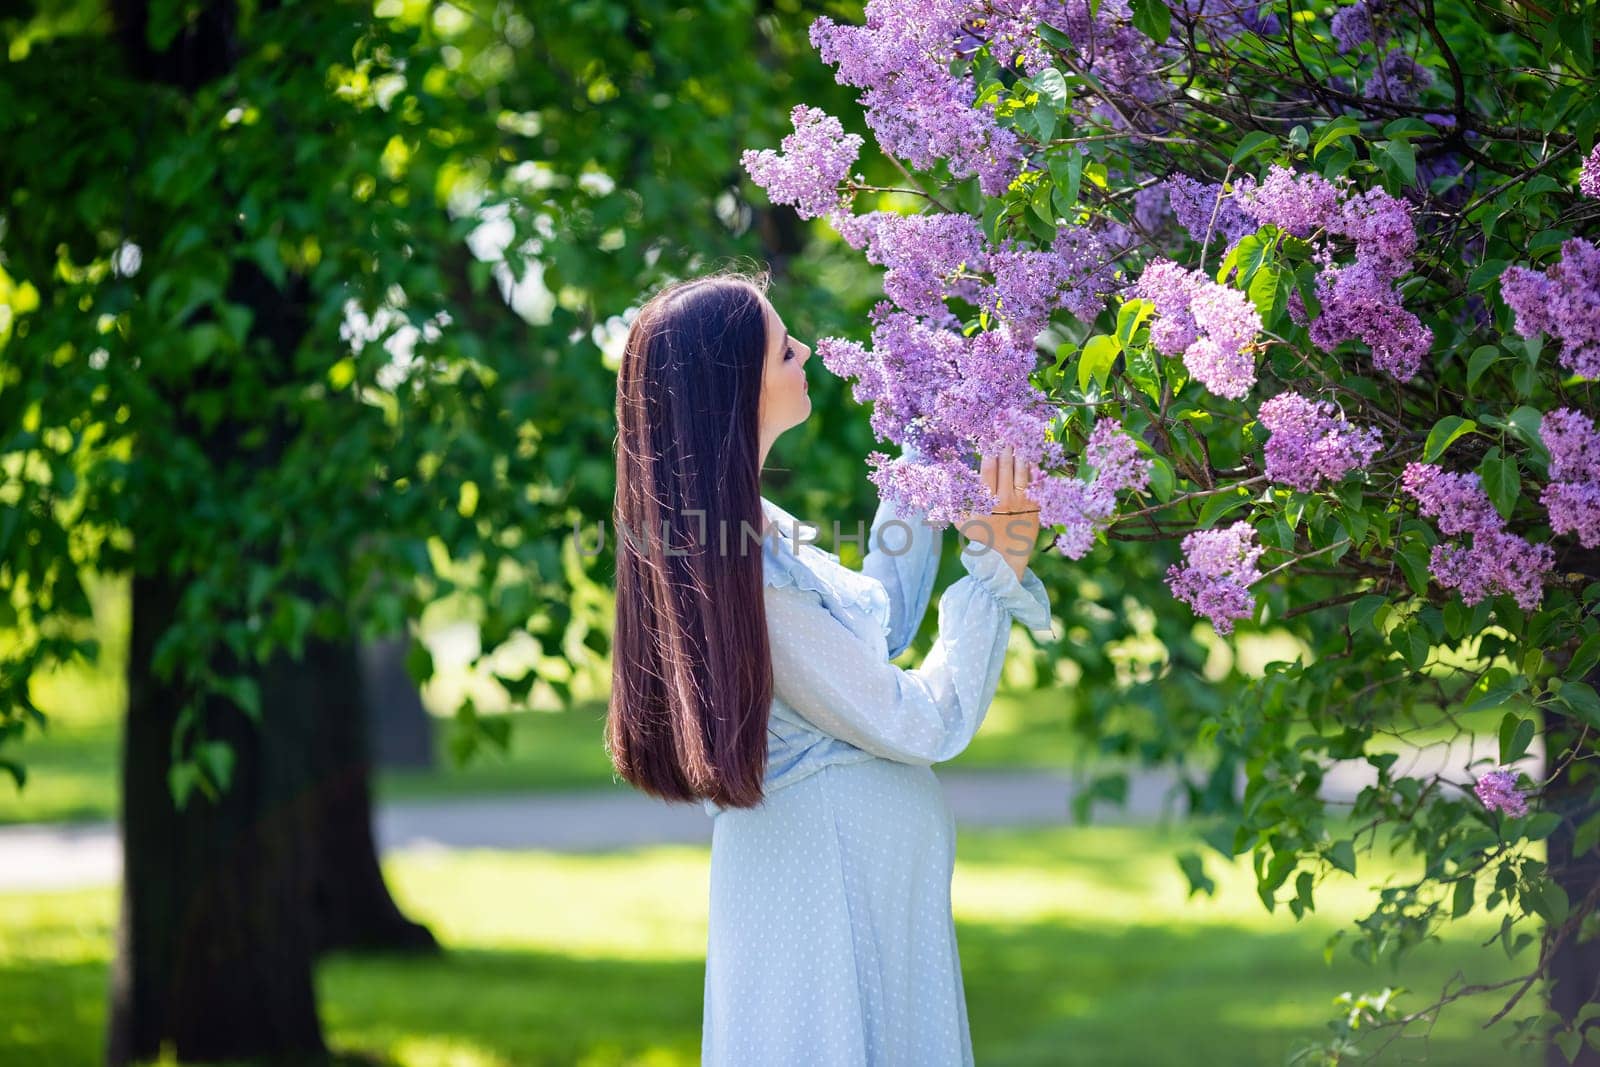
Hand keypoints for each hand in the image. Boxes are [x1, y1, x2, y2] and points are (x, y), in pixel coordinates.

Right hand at [954, 446, 1040, 581]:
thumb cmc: (981, 538)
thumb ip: (954, 501)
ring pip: (1023, 471)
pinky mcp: (1036, 507)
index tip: (989, 442)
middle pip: (1006, 466)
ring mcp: (1022, 502)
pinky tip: (1032, 460)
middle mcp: (1005, 499)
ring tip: (1019, 443)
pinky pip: (1036, 484)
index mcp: (987, 501)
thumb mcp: (962, 521)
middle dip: (1005, 449)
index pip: (988, 469)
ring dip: (1021, 455)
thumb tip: (945, 481)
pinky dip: (1034, 470)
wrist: (1005, 559)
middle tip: (1005, 438)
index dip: (989, 453)